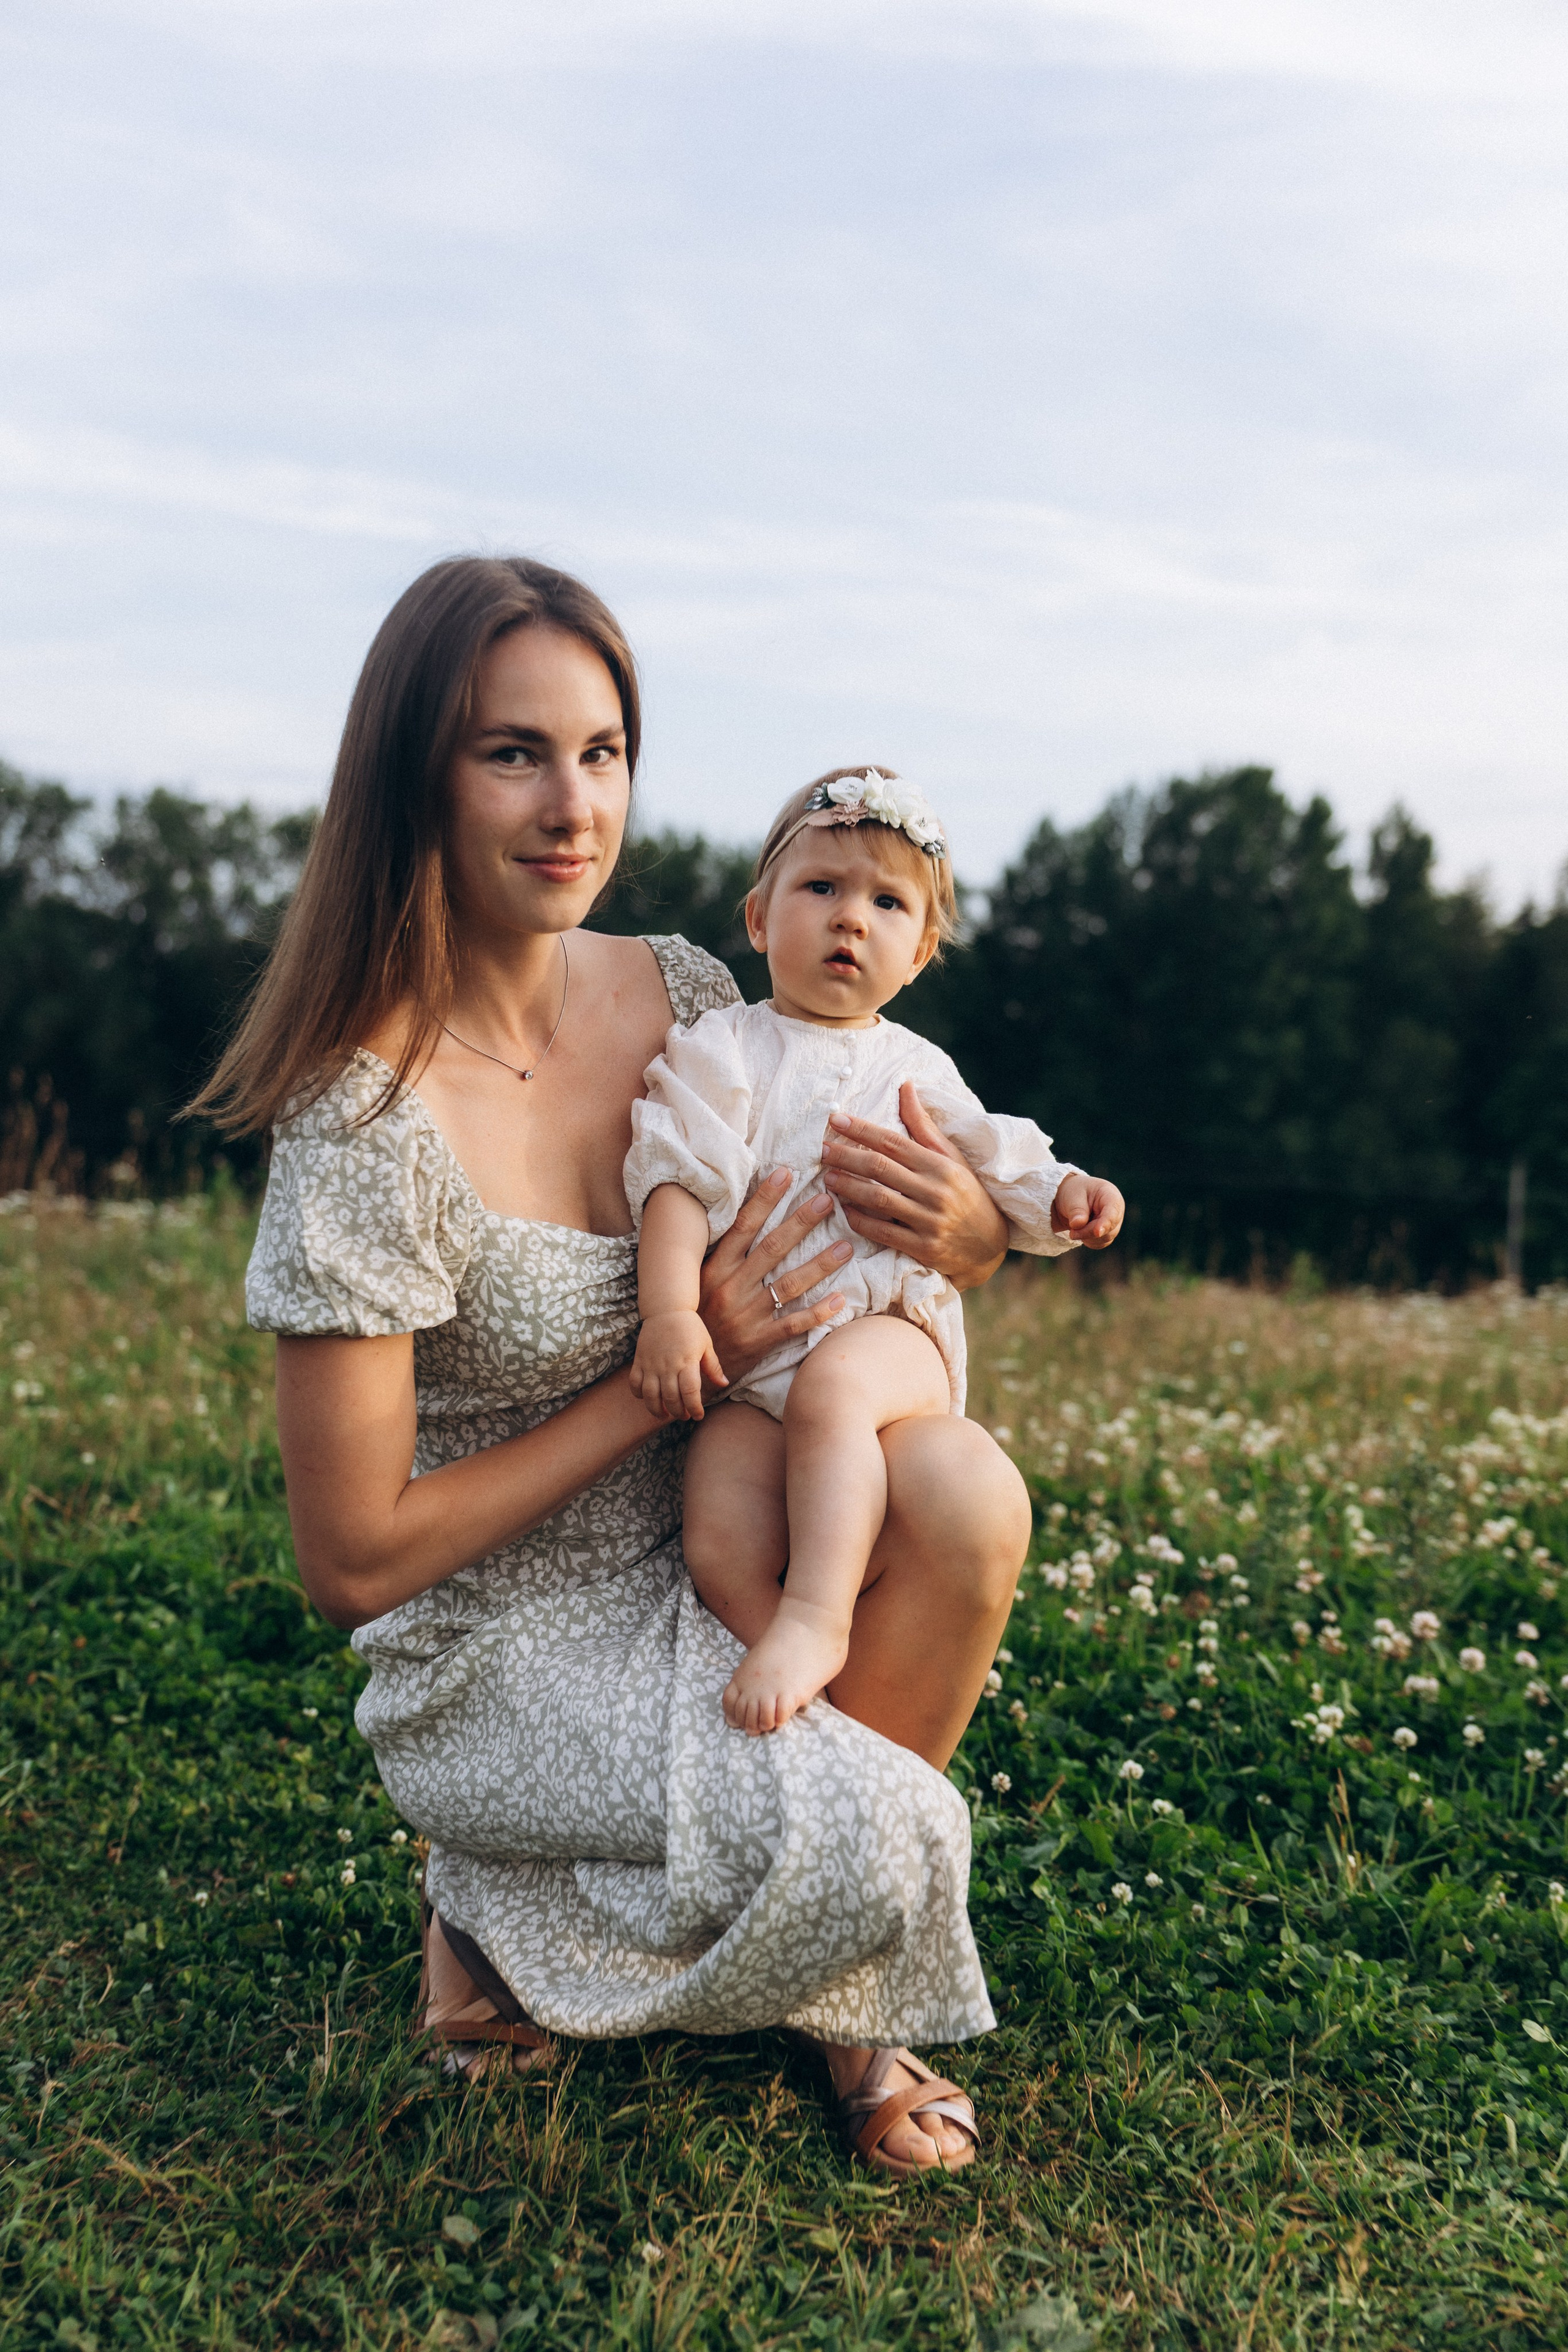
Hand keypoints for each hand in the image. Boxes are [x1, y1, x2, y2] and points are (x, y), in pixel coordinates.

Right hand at [630, 1309, 726, 1421]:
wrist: (666, 1309)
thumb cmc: (690, 1327)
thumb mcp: (706, 1345)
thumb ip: (713, 1367)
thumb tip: (724, 1384)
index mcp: (687, 1361)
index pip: (690, 1392)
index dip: (694, 1408)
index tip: (698, 1415)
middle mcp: (668, 1365)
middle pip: (671, 1398)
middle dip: (678, 1412)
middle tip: (683, 1416)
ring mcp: (651, 1364)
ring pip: (651, 1395)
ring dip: (657, 1410)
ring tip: (664, 1414)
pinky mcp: (639, 1361)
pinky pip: (635, 1383)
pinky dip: (639, 1394)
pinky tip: (647, 1397)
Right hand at [698, 1170, 853, 1384]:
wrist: (684, 1369)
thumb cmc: (697, 1319)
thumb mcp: (699, 1282)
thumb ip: (721, 1254)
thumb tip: (744, 1217)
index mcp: (714, 1268)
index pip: (743, 1226)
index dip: (765, 1198)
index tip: (786, 1174)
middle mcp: (730, 1288)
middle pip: (772, 1248)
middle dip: (802, 1222)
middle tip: (828, 1200)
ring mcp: (745, 1316)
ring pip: (788, 1284)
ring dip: (820, 1264)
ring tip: (846, 1246)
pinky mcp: (757, 1342)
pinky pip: (793, 1325)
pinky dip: (818, 1312)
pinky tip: (841, 1300)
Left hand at [819, 1082, 1008, 1292]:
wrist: (989, 1246)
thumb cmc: (967, 1193)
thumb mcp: (951, 1157)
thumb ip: (923, 1124)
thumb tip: (904, 1085)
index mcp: (941, 1166)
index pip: (894, 1142)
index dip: (862, 1129)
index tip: (836, 1119)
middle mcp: (936, 1191)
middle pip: (880, 1168)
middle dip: (846, 1156)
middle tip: (822, 1149)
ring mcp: (930, 1222)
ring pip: (878, 1199)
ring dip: (848, 1187)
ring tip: (828, 1177)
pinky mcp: (924, 1249)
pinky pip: (883, 1233)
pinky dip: (860, 1220)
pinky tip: (844, 1209)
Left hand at [1051, 1171, 1123, 1248]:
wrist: (1071, 1199)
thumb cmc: (1074, 1192)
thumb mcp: (1072, 1196)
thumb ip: (1076, 1210)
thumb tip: (1078, 1224)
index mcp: (1110, 1195)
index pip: (1112, 1212)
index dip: (1106, 1223)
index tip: (1097, 1232)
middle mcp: (1116, 1211)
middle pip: (1109, 1229)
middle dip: (1088, 1232)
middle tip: (1072, 1232)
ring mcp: (1113, 1223)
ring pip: (1105, 1238)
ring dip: (1087, 1237)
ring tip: (1074, 1228)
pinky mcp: (1107, 1234)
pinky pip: (1100, 1244)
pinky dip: (1088, 1241)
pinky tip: (1080, 1232)